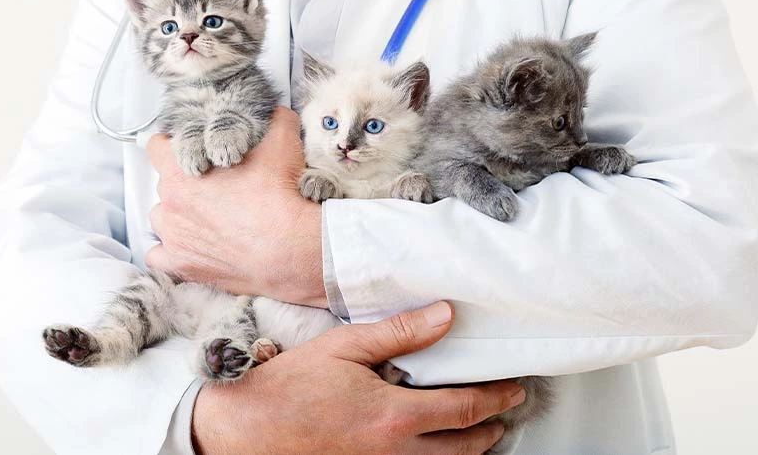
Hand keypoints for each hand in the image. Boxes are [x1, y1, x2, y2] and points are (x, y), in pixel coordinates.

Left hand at [146, 107, 327, 307]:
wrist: (290, 249)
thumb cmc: (280, 197)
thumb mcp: (282, 141)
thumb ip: (272, 119)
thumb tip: (273, 111)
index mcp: (182, 172)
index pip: (157, 148)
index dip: (175, 146)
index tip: (193, 151)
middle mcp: (170, 205)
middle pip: (164, 185)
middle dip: (185, 184)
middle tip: (216, 189)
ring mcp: (174, 238)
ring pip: (162, 220)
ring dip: (178, 218)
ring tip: (208, 220)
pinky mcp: (182, 267)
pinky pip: (159, 257)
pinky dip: (172, 252)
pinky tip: (193, 247)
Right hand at [192, 302, 525, 454]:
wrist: (243, 433)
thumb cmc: (288, 388)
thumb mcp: (344, 347)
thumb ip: (400, 333)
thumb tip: (445, 316)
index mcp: (394, 418)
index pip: (466, 410)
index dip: (497, 399)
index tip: (514, 389)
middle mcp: (394, 454)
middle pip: (465, 449)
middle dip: (491, 430)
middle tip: (505, 413)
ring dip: (468, 450)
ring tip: (479, 433)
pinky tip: (430, 447)